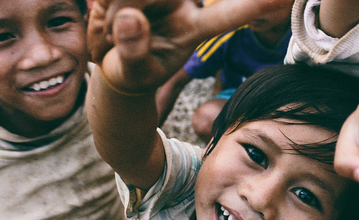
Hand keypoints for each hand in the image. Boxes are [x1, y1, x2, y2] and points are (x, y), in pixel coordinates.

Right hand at [87, 0, 290, 92]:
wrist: (110, 56)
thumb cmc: (132, 72)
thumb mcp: (132, 72)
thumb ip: (133, 50)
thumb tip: (132, 17)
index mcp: (195, 28)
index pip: (228, 14)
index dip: (254, 5)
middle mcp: (184, 2)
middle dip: (131, 8)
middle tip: (119, 25)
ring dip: (114, 7)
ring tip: (110, 28)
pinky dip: (104, 4)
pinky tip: (106, 14)